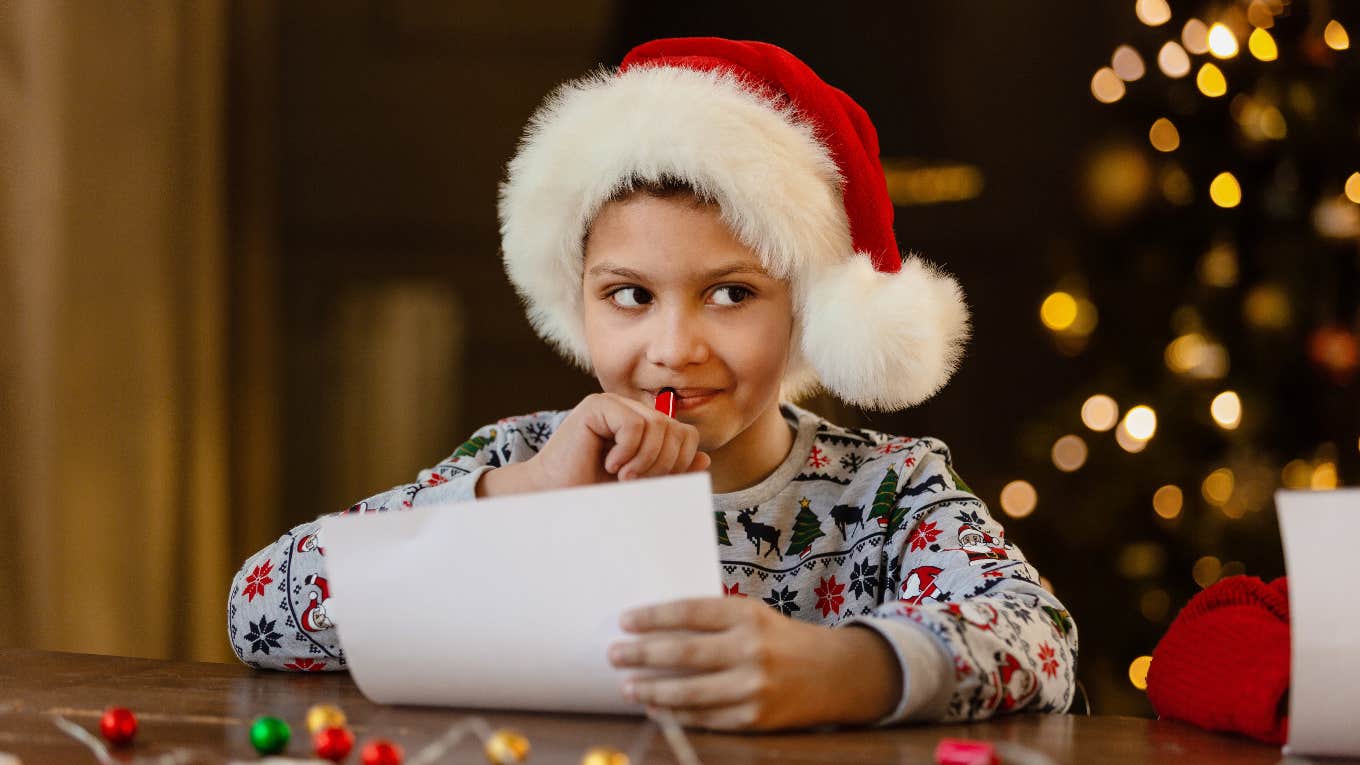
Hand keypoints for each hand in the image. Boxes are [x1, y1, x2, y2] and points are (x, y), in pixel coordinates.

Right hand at [525, 392, 710, 489]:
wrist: (555, 496)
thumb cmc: (595, 492)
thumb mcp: (643, 485)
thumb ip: (672, 472)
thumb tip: (705, 459)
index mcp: (645, 426)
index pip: (685, 435)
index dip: (679, 463)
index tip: (656, 483)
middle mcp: (631, 410)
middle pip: (676, 430)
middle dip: (664, 464)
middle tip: (637, 482)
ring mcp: (614, 404)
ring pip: (658, 426)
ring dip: (645, 460)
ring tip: (622, 476)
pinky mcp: (596, 406)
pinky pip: (634, 425)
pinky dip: (627, 452)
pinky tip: (609, 464)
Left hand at [607, 597, 901, 730]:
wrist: (835, 673)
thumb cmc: (782, 639)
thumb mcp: (754, 616)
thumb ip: (713, 621)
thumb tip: (656, 629)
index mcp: (748, 616)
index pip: (689, 612)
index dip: (653, 617)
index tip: (624, 620)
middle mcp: (751, 650)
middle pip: (683, 653)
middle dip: (642, 655)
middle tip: (614, 654)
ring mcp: (753, 687)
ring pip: (690, 692)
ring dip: (652, 691)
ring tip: (628, 687)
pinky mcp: (755, 718)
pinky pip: (706, 717)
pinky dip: (677, 714)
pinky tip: (657, 709)